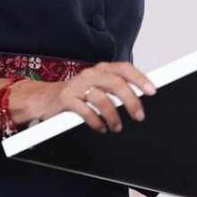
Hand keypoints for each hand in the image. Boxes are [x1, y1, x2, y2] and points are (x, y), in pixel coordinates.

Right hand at [36, 62, 156, 133]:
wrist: (45, 98)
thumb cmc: (77, 94)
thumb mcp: (98, 88)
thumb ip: (116, 90)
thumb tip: (140, 99)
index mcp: (102, 69)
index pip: (124, 68)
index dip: (140, 79)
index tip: (152, 91)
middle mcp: (91, 74)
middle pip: (116, 83)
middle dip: (130, 101)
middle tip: (139, 116)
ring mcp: (77, 85)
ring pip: (101, 98)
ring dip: (113, 115)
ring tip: (117, 127)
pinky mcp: (66, 98)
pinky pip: (84, 110)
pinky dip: (95, 121)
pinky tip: (100, 128)